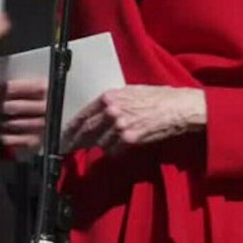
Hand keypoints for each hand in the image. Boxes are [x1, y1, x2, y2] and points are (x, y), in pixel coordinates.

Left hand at [0, 78, 47, 148]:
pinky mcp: (35, 140)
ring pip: (9, 124)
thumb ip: (7, 80)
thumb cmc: (37, 94)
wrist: (57, 111)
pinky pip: (11, 139)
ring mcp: (41, 125)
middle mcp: (45, 107)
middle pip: (10, 107)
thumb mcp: (28, 80)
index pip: (14, 88)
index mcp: (44, 87)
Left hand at [63, 86, 206, 153]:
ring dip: (98, 146)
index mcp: (109, 97)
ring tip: (97, 148)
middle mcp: (111, 111)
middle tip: (69, 146)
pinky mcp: (130, 140)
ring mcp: (119, 127)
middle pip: (86, 130)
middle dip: (76, 140)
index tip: (65, 132)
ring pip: (100, 142)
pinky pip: (114, 150)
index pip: (83, 114)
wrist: (176, 108)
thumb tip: (97, 111)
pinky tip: (117, 149)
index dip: (72, 125)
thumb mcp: (129, 91)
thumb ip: (111, 101)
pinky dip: (113, 151)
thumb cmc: (156, 97)